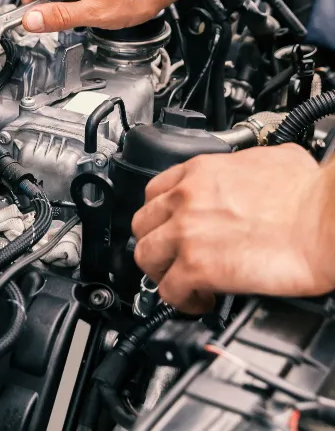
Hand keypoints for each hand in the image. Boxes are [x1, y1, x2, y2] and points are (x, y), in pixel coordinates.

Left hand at [131, 145, 334, 313]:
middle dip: (155, 244)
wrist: (325, 220)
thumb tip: (255, 173)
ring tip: (182, 283)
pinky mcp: (198, 267)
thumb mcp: (270, 159)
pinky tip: (202, 300)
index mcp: (200, 172)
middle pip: (142, 225)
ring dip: (161, 273)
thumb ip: (245, 166)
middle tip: (172, 258)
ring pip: (146, 258)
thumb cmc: (309, 193)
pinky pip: (169, 290)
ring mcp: (187, 233)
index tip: (169, 227)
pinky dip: (181, 300)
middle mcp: (185, 199)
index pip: (154, 192)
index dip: (161, 215)